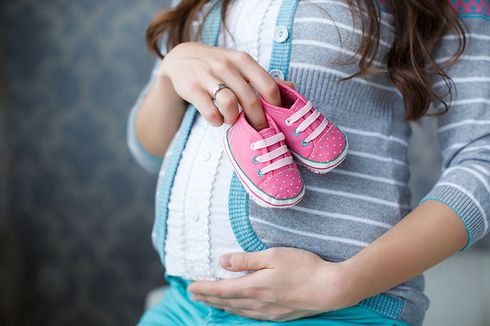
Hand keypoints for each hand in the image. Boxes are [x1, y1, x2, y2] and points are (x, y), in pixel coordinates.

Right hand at [160, 42, 281, 129]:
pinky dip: (216, 121)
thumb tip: (293, 87)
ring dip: (234, 119)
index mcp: (243, 60)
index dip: (275, 105)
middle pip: (250, 99)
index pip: (268, 84)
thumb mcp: (241, 65)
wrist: (180, 59)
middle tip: (259, 130)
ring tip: (232, 120)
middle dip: (257, 120)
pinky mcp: (192, 88)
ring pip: (230, 104)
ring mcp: (208, 76)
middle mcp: (226, 65)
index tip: (275, 117)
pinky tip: (217, 119)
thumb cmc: (218, 66)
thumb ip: (264, 78)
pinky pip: (210, 111)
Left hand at [187, 247, 357, 321]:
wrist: (331, 288)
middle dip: (208, 298)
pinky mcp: (280, 315)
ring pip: (238, 311)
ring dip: (222, 306)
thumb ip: (246, 260)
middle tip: (194, 296)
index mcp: (254, 286)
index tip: (190, 287)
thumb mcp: (272, 256)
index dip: (204, 289)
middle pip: (226, 302)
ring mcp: (269, 311)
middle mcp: (258, 303)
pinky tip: (239, 310)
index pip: (221, 290)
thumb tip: (222, 262)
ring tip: (211, 303)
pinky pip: (252, 316)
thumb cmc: (303, 267)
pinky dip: (239, 312)